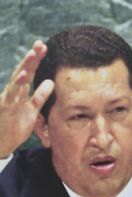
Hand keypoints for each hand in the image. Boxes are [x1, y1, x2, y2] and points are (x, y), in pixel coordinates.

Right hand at [0, 40, 53, 157]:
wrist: (3, 142)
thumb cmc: (16, 125)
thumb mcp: (33, 109)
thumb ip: (40, 96)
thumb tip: (50, 81)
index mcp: (22, 91)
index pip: (31, 72)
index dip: (37, 60)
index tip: (45, 47)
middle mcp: (15, 91)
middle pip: (25, 71)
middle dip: (32, 57)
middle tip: (41, 43)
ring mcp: (9, 98)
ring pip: (18, 79)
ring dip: (25, 66)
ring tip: (33, 53)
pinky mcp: (6, 106)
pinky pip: (12, 94)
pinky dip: (17, 85)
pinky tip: (23, 76)